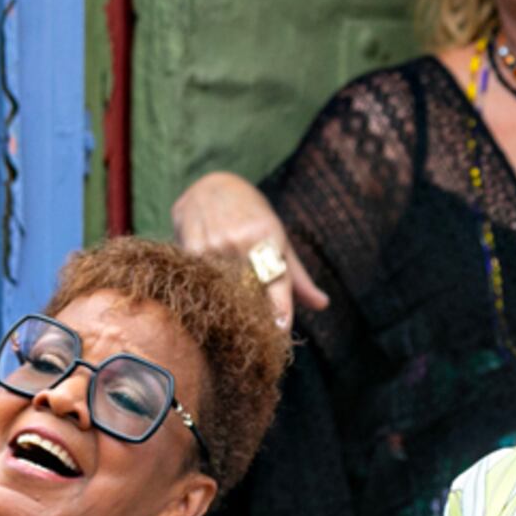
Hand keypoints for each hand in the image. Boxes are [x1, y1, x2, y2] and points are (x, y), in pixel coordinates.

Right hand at [169, 171, 327, 330]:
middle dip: (253, 312)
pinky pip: (201, 280)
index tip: (280, 330)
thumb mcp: (279, 240)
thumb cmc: (253, 217)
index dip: (279, 308)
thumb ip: (297, 277)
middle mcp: (242, 241)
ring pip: (223, 289)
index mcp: (269, 238)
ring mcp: (215, 243)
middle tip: (253, 327)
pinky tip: (208, 284)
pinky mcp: (192, 246)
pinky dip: (207, 288)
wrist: (212, 185)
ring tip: (228, 300)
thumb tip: (323, 305)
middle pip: (249, 292)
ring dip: (227, 302)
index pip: (276, 280)